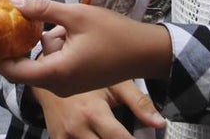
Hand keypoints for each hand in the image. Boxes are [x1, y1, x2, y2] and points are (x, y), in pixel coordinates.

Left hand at [0, 0, 172, 97]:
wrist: (145, 52)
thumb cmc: (114, 34)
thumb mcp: (76, 15)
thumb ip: (42, 10)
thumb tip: (14, 3)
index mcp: (56, 72)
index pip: (13, 72)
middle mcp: (58, 86)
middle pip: (24, 71)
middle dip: (14, 49)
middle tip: (9, 23)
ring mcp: (67, 87)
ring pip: (39, 68)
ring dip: (34, 49)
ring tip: (38, 22)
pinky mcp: (75, 83)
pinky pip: (52, 70)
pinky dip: (48, 53)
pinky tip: (58, 32)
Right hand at [34, 81, 164, 138]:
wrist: (49, 76)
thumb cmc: (87, 79)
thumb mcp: (115, 84)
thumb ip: (139, 103)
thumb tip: (160, 123)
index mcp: (94, 112)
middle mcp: (77, 128)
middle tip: (128, 137)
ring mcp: (64, 137)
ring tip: (114, 136)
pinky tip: (98, 138)